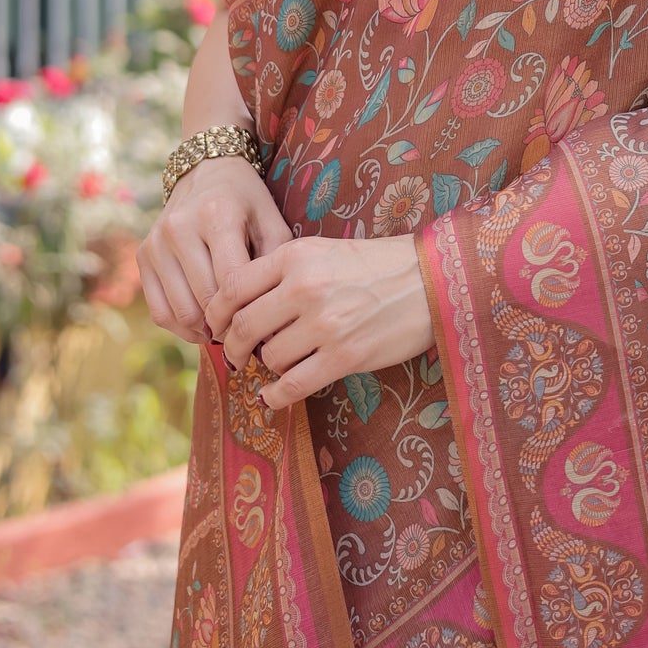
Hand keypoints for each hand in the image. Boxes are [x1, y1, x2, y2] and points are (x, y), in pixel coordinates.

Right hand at [137, 156, 292, 344]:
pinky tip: (202, 326)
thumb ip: (276, 262)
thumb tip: (274, 314)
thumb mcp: (271, 221)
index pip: (231, 281)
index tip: (264, 321)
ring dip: (205, 330)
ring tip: (227, 328)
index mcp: (217, 214)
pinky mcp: (142, 256)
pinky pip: (159, 312)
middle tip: (248, 332)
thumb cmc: (247, 202)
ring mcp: (156, 242)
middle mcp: (180, 227)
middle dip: (229, 324)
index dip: (249, 310)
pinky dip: (181, 328)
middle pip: (205, 300)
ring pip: (181, 311)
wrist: (207, 173)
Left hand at [206, 235, 434, 409]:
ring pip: (268, 357)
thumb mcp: (324, 251)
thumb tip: (240, 308)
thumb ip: (283, 272)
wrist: (431, 279)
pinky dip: (276, 395)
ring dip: (265, 367)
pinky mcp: (344, 357)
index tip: (216, 326)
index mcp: (296, 256)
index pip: (233, 287)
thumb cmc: (377, 264)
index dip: (216, 313)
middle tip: (236, 354)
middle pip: (242, 326)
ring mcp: (325, 324)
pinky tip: (274, 395)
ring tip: (275, 364)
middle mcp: (304, 288)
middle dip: (232, 346)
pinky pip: (292, 385)